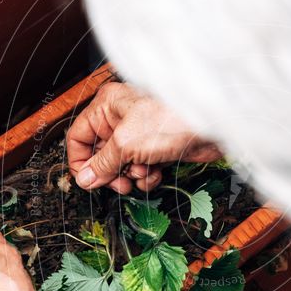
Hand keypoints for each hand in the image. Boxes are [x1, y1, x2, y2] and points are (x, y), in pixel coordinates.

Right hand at [67, 82, 221, 192]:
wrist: (211, 126)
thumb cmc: (171, 119)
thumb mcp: (126, 143)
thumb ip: (102, 163)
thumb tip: (84, 179)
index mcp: (107, 107)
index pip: (79, 136)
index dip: (80, 161)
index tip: (88, 181)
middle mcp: (122, 118)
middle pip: (101, 155)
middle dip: (110, 172)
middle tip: (119, 184)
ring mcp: (141, 134)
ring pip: (123, 165)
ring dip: (131, 175)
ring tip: (143, 172)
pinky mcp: (158, 147)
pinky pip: (142, 169)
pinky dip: (147, 176)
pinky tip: (156, 173)